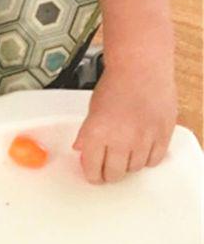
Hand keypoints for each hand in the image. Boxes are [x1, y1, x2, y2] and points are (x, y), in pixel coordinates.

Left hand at [73, 63, 176, 183]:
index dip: (93, 175)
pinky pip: (153, 160)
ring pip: (134, 168)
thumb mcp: (92, 111)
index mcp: (97, 134)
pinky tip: (142, 149)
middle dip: (109, 174)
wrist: (141, 68)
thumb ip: (87, 134)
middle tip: (109, 169)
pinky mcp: (162, 134)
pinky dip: (147, 158)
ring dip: (128, 165)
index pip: (92, 169)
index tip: (94, 175)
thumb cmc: (115, 85)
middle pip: (114, 174)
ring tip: (125, 153)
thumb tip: (81, 150)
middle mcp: (120, 139)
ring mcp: (143, 138)